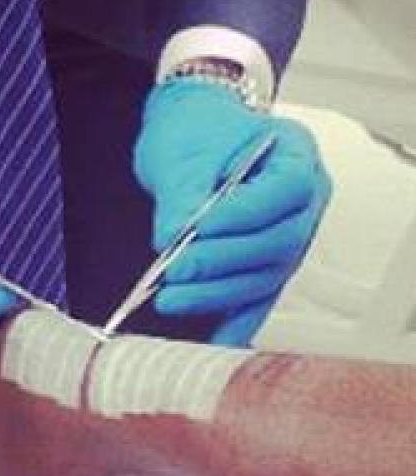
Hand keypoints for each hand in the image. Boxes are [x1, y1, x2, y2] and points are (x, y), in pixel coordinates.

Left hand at [134, 80, 331, 345]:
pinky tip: (213, 343)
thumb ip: (183, 195)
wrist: (195, 138)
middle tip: (177, 267)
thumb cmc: (198, 131)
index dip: (245, 214)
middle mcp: (304, 204)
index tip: (200, 226)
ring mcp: (289, 240)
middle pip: (277, 242)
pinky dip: (235, 323)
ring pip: (264, 277)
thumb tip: (173, 241)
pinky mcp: (266, 269)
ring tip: (171, 299)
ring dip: (218, 293)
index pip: (286, 190)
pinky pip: (257, 300)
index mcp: (297, 156)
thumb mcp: (187, 150)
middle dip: (223, 261)